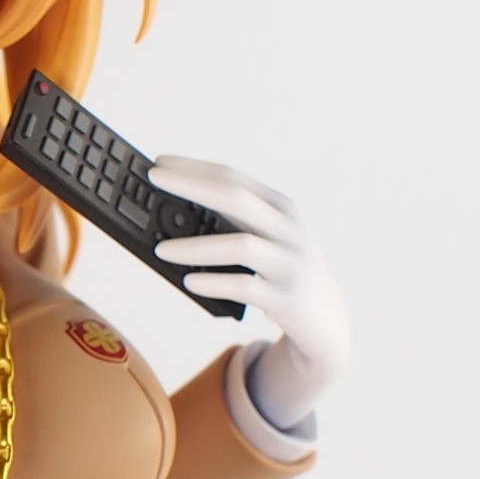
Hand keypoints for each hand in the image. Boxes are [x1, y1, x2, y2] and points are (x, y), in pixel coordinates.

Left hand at [147, 156, 350, 429]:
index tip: (159, 160)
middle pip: (235, 198)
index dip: (194, 167)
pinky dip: (213, 282)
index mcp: (281, 207)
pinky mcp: (284, 298)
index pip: (233, 177)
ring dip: (194, 247)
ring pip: (239, 246)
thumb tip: (170, 216)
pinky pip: (244, 287)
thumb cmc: (281, 269)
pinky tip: (188, 281)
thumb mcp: (267, 237)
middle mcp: (288, 229)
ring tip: (159, 250)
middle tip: (153, 179)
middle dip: (191, 185)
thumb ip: (231, 221)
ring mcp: (289, 263)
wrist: (326, 318)